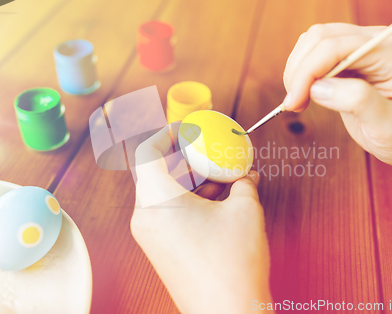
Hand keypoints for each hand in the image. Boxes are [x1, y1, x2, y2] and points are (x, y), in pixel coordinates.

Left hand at [131, 124, 271, 313]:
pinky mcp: (161, 249)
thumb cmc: (233, 263)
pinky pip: (169, 212)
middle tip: (211, 151)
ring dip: (192, 180)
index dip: (166, 133)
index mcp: (157, 200)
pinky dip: (191, 200)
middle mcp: (146, 217)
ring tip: (224, 175)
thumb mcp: (245, 209)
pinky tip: (221, 198)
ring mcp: (150, 236)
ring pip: (165, 193)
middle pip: (156, 171)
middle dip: (186, 157)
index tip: (187, 129)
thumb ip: (243, 181)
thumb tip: (246, 173)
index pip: (146, 152)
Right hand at [282, 23, 391, 166]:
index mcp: (390, 51)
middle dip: (299, 70)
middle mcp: (374, 40)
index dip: (308, 71)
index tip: (294, 102)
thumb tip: (318, 87)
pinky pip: (312, 52)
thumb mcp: (387, 124)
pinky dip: (300, 72)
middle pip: (319, 37)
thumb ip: (358, 101)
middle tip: (293, 104)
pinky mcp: (344, 56)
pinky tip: (304, 95)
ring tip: (298, 102)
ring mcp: (358, 45)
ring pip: (311, 42)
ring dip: (296, 70)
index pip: (335, 47)